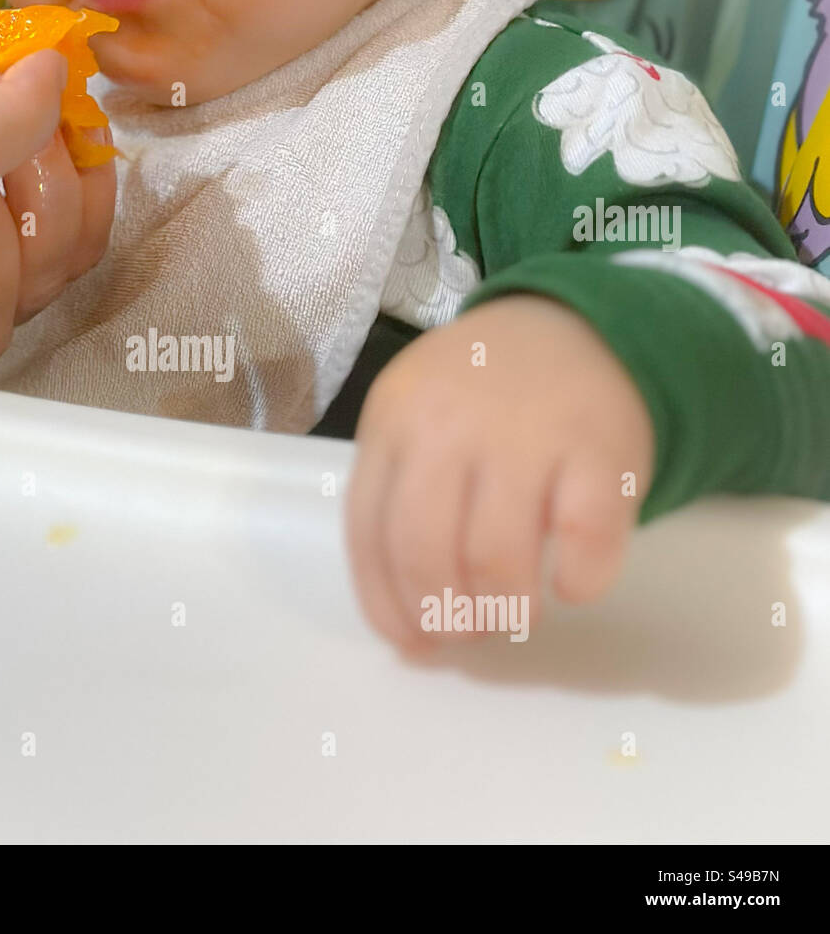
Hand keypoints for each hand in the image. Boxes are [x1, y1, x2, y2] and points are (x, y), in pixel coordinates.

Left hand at [345, 295, 654, 653]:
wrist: (587, 325)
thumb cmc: (488, 393)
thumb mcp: (420, 420)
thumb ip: (401, 499)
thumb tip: (404, 625)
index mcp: (393, 420)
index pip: (368, 531)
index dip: (385, 604)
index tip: (411, 643)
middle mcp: (449, 426)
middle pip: (423, 551)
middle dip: (443, 614)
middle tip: (468, 634)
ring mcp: (526, 434)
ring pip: (496, 557)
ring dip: (505, 611)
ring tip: (515, 616)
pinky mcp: (599, 449)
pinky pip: (583, 541)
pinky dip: (579, 584)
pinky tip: (572, 585)